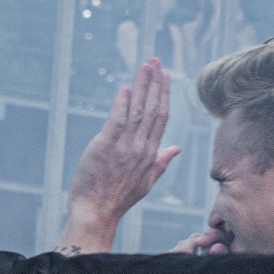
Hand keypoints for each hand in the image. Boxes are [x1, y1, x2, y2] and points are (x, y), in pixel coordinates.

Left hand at [59, 59, 179, 252]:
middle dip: (155, 83)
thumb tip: (176, 148)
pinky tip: (126, 88)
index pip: (162, 118)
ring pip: (138, 110)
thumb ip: (161, 162)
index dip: (164, 95)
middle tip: (156, 61)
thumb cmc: (118, 198)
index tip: (165, 77)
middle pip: (153, 109)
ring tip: (145, 66)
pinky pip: (118, 121)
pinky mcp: (106, 147)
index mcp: (151, 154)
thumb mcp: (146, 181)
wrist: (97, 212)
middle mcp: (141, 148)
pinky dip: (122, 103)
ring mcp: (125, 147)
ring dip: (142, 85)